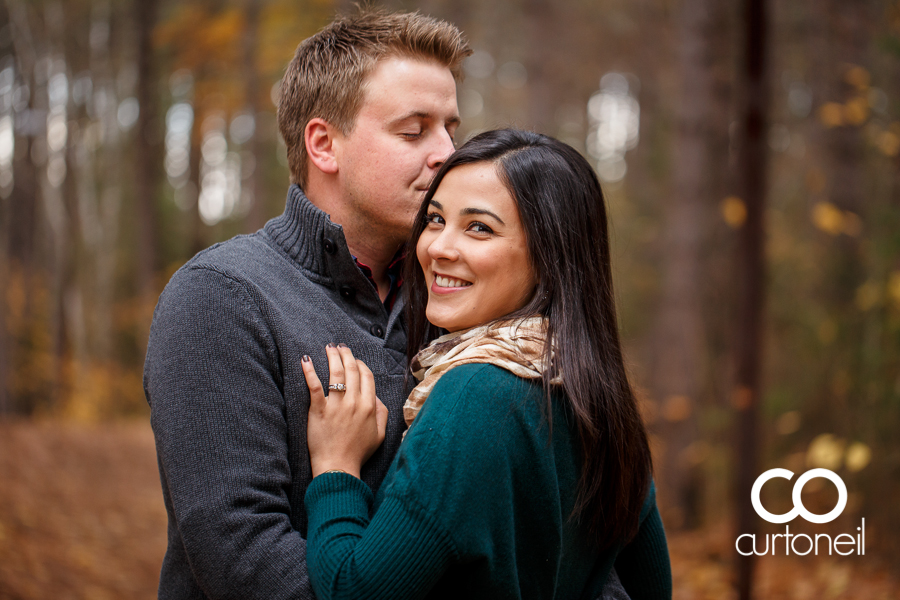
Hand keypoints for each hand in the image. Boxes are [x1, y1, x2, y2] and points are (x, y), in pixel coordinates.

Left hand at [302, 344, 387, 478]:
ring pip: (335, 373)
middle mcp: (354, 402)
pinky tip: (305, 360)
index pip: (366, 376)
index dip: (361, 364)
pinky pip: (314, 386)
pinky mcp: (319, 410)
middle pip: (351, 370)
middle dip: (346, 354)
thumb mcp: (379, 435)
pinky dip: (309, 371)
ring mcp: (336, 405)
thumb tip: (378, 399)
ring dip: (332, 357)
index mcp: (369, 406)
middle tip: (340, 347)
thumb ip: (382, 414)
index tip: (355, 360)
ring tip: (328, 348)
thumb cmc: (358, 453)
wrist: (338, 468)